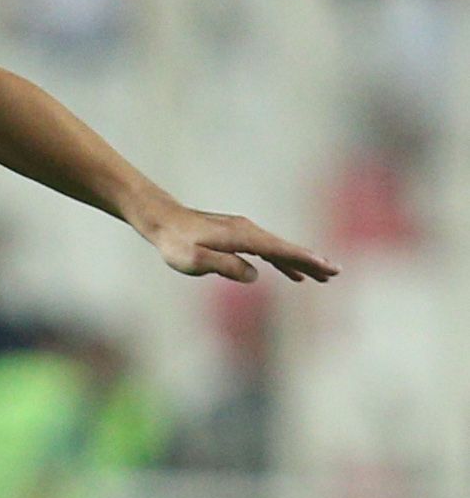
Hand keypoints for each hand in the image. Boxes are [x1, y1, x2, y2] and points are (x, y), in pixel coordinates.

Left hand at [142, 206, 337, 284]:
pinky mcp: (235, 235)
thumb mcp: (194, 259)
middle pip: (286, 249)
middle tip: (335, 273)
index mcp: (243, 237)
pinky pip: (266, 250)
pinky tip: (289, 272)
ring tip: (320, 277)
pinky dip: (281, 260)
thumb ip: (224, 266)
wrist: (161, 220)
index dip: (305, 260)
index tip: (327, 267)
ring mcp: (243, 231)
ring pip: (278, 249)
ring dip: (299, 263)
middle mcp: (248, 231)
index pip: (281, 251)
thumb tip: (254, 275)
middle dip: (311, 261)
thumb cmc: (174, 242)